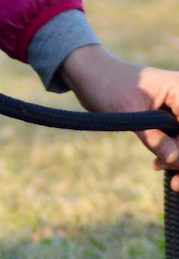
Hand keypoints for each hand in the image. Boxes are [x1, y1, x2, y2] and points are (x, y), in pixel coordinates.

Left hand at [59, 44, 178, 188]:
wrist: (89, 75)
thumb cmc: (106, 85)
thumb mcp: (128, 112)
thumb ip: (152, 136)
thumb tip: (175, 159)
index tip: (174, 164)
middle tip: (175, 183)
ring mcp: (178, 107)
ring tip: (171, 181)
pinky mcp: (170, 117)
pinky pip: (178, 139)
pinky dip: (173, 154)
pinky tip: (159, 164)